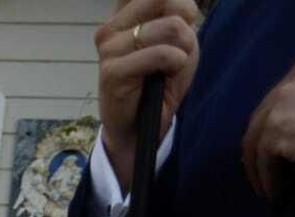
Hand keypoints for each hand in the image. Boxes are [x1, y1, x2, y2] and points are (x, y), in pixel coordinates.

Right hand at [94, 0, 201, 191]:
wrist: (141, 126)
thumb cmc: (160, 83)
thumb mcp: (180, 40)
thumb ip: (181, 14)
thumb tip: (182, 5)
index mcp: (123, 16)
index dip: (180, 4)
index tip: (183, 22)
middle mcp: (111, 27)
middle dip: (186, 24)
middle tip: (178, 50)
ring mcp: (108, 48)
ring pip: (170, 27)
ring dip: (183, 50)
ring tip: (171, 68)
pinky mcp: (112, 70)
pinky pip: (162, 54)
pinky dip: (176, 64)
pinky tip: (165, 78)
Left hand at [242, 55, 294, 201]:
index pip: (280, 96)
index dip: (275, 121)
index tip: (274, 141)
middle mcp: (291, 81)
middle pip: (262, 116)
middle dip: (259, 143)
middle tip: (262, 165)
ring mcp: (281, 105)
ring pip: (256, 139)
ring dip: (257, 166)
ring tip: (264, 185)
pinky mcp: (278, 131)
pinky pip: (263, 160)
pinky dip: (267, 178)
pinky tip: (274, 192)